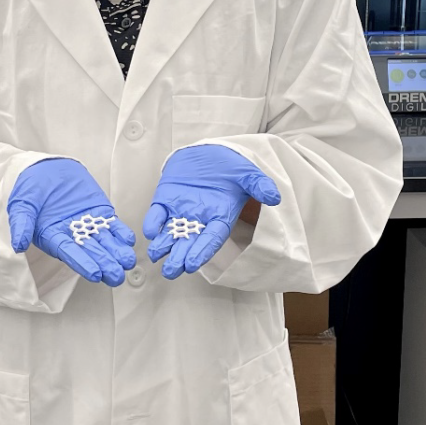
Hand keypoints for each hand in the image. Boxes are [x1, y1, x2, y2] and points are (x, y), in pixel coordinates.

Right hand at [7, 158, 136, 286]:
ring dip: (117, 252)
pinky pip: (112, 225)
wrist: (46, 168)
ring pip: (105, 241)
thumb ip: (21, 224)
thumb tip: (18, 245)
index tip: (95, 274)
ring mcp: (88, 224)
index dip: (82, 263)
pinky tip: (129, 240)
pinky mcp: (100, 212)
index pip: (69, 253)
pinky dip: (121, 232)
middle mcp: (72, 235)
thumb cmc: (30, 188)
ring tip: (127, 261)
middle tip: (117, 275)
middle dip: (104, 263)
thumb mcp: (21, 204)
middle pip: (90, 252)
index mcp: (53, 238)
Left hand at [143, 145, 279, 278]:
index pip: (211, 238)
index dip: (202, 251)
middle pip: (189, 243)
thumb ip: (259, 185)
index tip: (192, 264)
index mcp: (219, 217)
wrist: (208, 153)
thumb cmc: (230, 167)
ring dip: (163, 245)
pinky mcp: (165, 201)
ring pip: (170, 233)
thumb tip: (274, 197)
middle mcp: (199, 220)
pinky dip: (153, 223)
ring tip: (156, 256)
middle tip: (171, 271)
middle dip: (180, 257)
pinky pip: (157, 214)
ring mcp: (180, 211)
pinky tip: (150, 231)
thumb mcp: (247, 173)